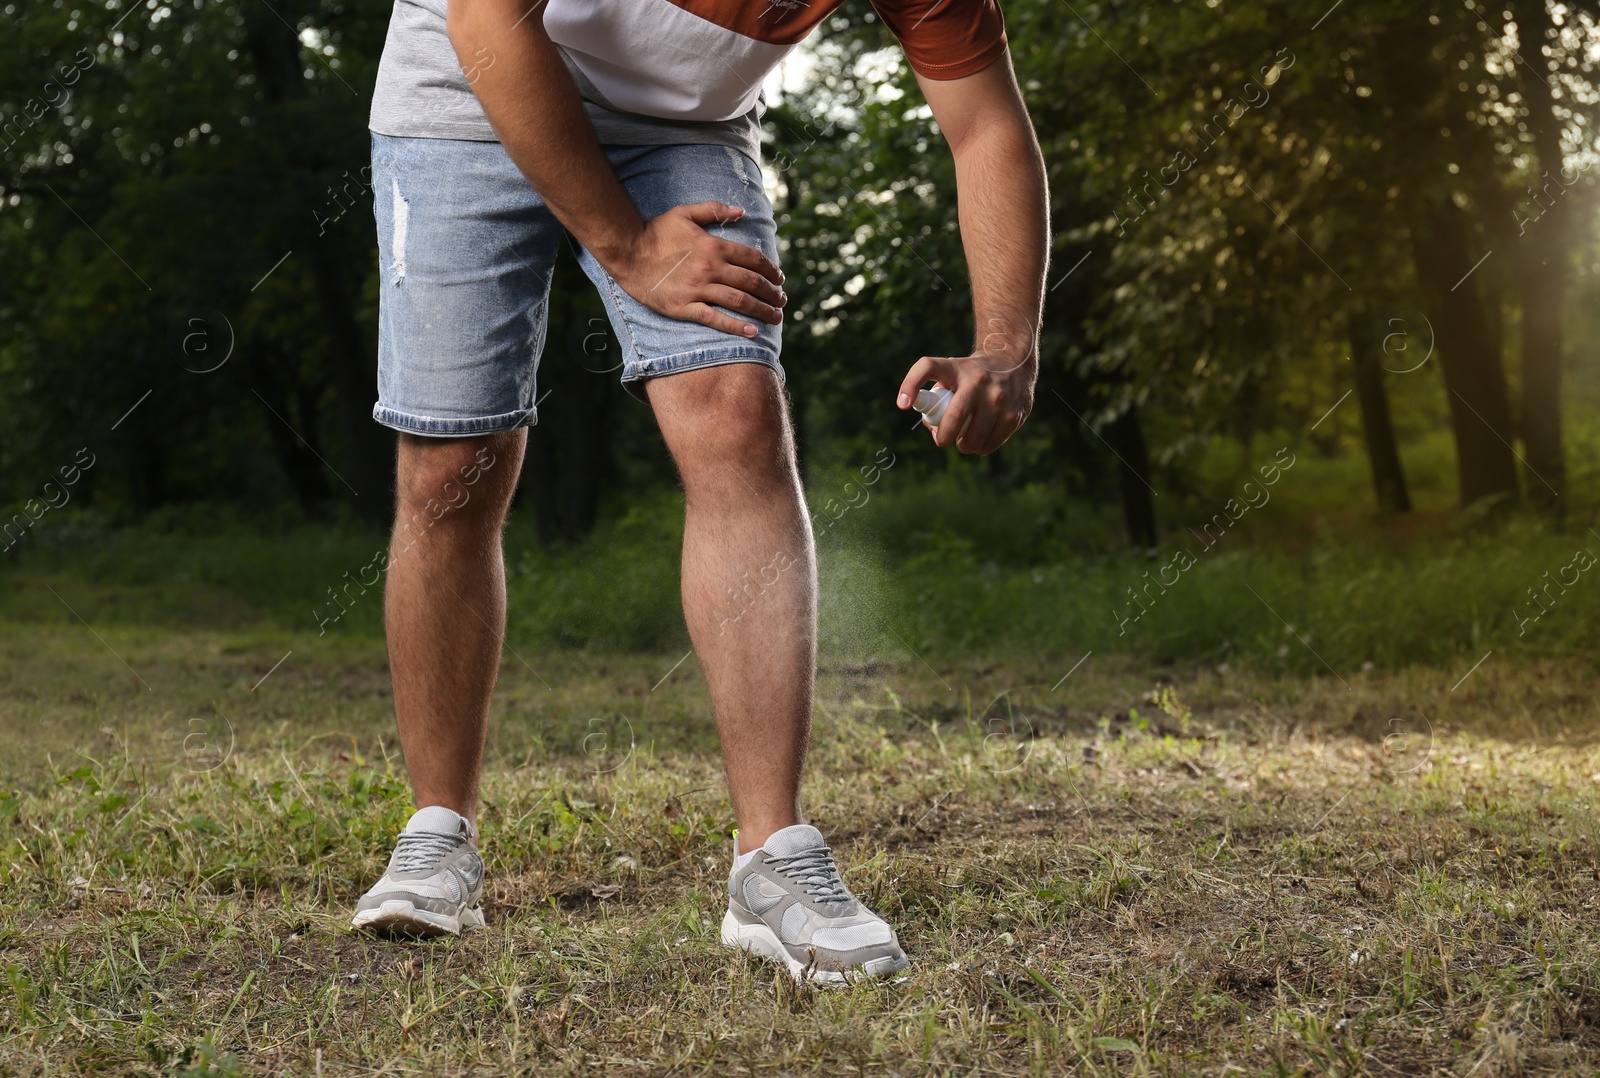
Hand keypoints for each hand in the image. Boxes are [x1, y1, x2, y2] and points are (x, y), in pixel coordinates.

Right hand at [607, 202, 786, 337]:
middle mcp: (710, 268)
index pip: (752, 259)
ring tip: (775, 318)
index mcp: (714, 246)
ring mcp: (698, 289)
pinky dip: (735, 327)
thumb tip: (741, 211)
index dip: (771, 270)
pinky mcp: (684, 307)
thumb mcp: (685, 213)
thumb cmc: (656, 232)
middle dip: (772, 293)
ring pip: (739, 301)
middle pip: (751, 282)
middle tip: (782, 301)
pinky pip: (715, 319)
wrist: (627, 252)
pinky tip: (752, 332)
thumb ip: (714, 210)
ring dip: (762, 311)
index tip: (780, 278)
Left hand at [896, 348, 1035, 454]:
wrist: (1013, 362)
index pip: (927, 367)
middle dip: (945, 436)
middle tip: (943, 439)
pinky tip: (980, 442)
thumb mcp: (949, 370)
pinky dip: (982, 448)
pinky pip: (992, 443)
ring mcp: (999, 398)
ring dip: (965, 447)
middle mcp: (979, 381)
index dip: (910, 384)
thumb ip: (931, 390)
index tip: (903, 404)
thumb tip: (921, 418)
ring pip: (974, 438)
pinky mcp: (1014, 414)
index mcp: (956, 368)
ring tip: (963, 442)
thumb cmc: (970, 374)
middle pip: (955, 417)